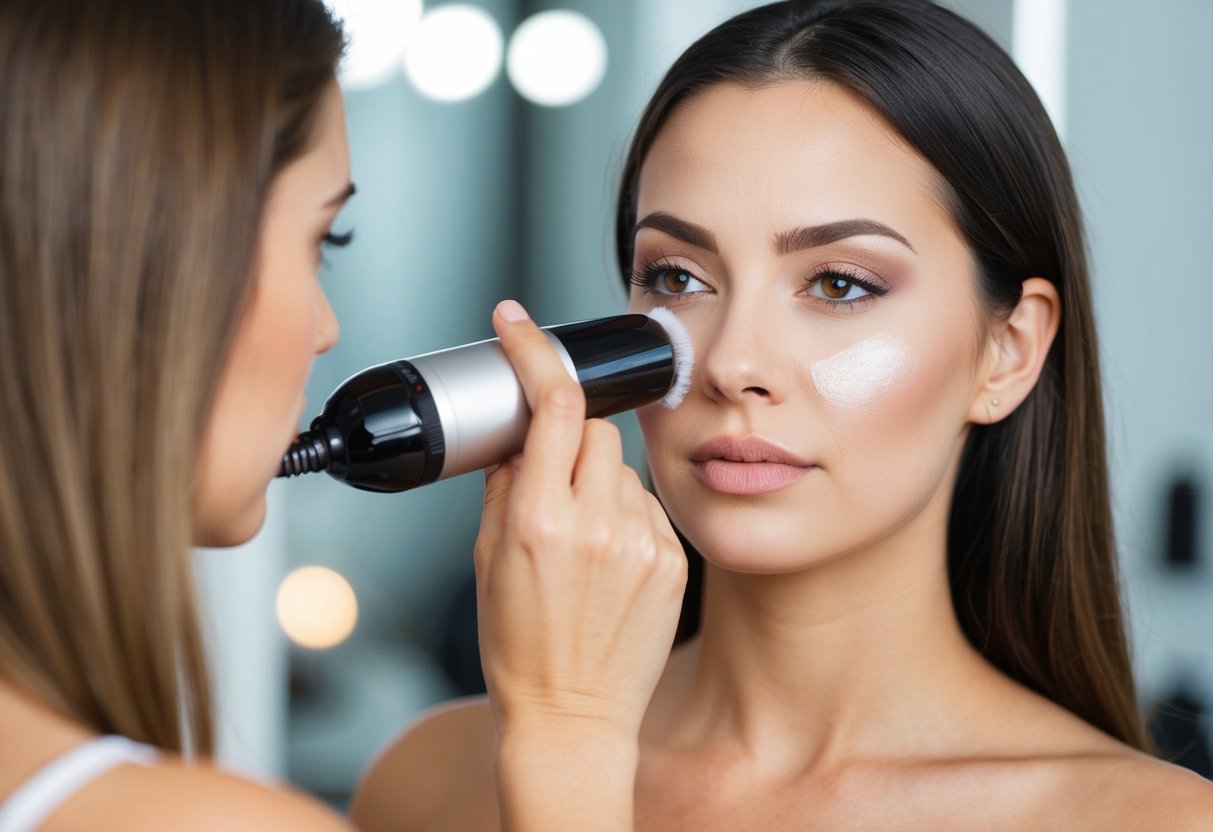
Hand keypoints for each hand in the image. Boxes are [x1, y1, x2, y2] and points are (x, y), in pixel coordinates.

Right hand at [474, 299, 687, 742]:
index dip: (534, 352)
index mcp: (539, 520)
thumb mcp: (489, 560)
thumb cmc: (521, 647)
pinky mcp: (673, 561)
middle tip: (553, 481)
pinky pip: (647, 505)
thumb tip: (518, 437)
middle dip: (571, 439)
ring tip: (582, 541)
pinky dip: (624, 515)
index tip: (516, 323)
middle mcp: (596, 525)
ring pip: (623, 467)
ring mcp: (642, 543)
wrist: (573, 717)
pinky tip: (609, 562)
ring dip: (598, 481)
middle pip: (595, 428)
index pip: (552, 404)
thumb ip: (504, 486)